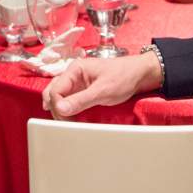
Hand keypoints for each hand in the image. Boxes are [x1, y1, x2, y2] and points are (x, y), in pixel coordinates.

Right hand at [41, 52, 161, 118]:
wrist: (139, 74)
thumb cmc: (123, 77)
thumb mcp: (102, 91)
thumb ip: (81, 100)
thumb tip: (60, 109)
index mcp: (75, 69)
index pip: (55, 89)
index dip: (57, 105)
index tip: (66, 119)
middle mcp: (73, 74)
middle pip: (53, 92)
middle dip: (56, 108)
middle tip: (66, 123)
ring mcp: (78, 82)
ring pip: (59, 96)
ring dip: (61, 109)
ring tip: (69, 122)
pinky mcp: (83, 89)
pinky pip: (69, 99)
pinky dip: (67, 108)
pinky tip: (71, 117)